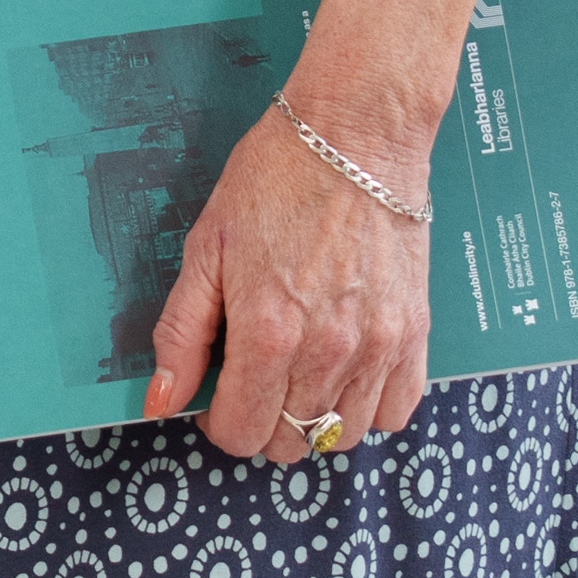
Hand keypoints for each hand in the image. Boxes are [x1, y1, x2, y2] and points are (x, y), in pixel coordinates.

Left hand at [143, 94, 431, 461]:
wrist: (355, 134)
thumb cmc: (275, 180)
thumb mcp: (206, 250)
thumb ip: (182, 334)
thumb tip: (162, 401)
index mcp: (268, 334)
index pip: (240, 433)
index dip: (218, 421)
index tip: (218, 392)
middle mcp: (327, 351)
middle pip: (290, 443)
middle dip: (263, 423)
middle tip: (256, 378)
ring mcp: (378, 345)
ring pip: (342, 435)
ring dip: (314, 418)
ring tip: (300, 373)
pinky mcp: (414, 331)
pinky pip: (398, 409)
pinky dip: (371, 405)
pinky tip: (347, 372)